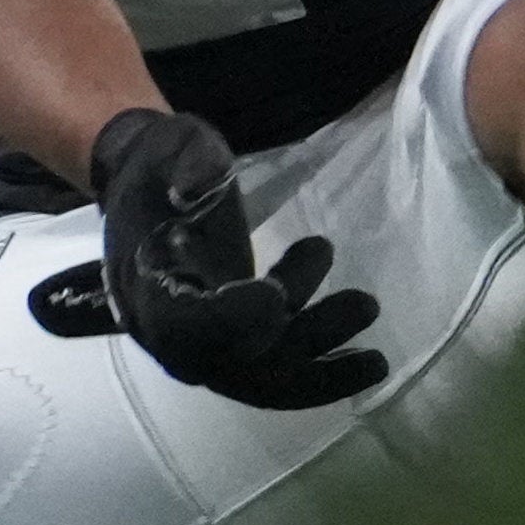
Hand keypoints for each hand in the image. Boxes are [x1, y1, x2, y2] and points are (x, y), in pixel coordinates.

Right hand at [22, 103, 386, 409]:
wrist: (151, 185)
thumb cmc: (160, 165)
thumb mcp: (167, 144)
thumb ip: (184, 160)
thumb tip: (193, 186)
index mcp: (147, 288)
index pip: (185, 326)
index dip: (232, 320)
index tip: (276, 294)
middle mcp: (173, 331)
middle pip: (236, 365)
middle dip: (304, 348)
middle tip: (365, 305)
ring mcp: (206, 341)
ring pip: (264, 379)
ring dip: (324, 374)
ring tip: (378, 357)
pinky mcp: (235, 339)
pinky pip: (276, 368)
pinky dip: (319, 367)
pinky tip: (361, 350)